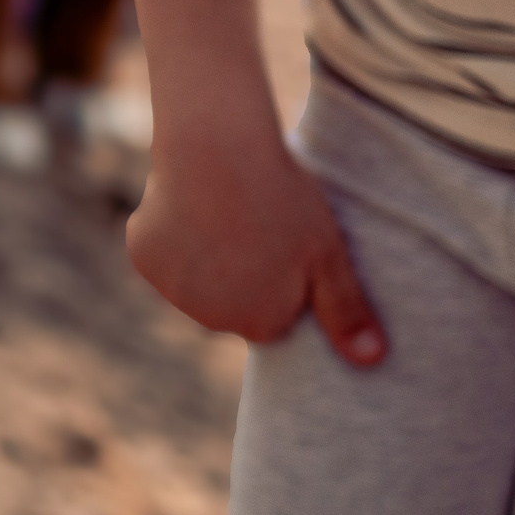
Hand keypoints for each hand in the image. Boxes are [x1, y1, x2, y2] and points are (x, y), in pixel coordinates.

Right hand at [127, 133, 386, 365]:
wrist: (216, 152)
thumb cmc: (281, 202)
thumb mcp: (328, 256)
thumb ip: (346, 312)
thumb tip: (372, 362)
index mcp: (259, 324)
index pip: (274, 319)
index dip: (283, 284)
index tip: (289, 250)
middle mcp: (209, 320)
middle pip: (230, 304)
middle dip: (242, 277)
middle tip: (258, 228)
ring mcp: (171, 290)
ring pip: (195, 280)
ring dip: (206, 259)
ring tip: (224, 214)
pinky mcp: (142, 257)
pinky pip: (162, 254)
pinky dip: (173, 237)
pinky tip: (190, 207)